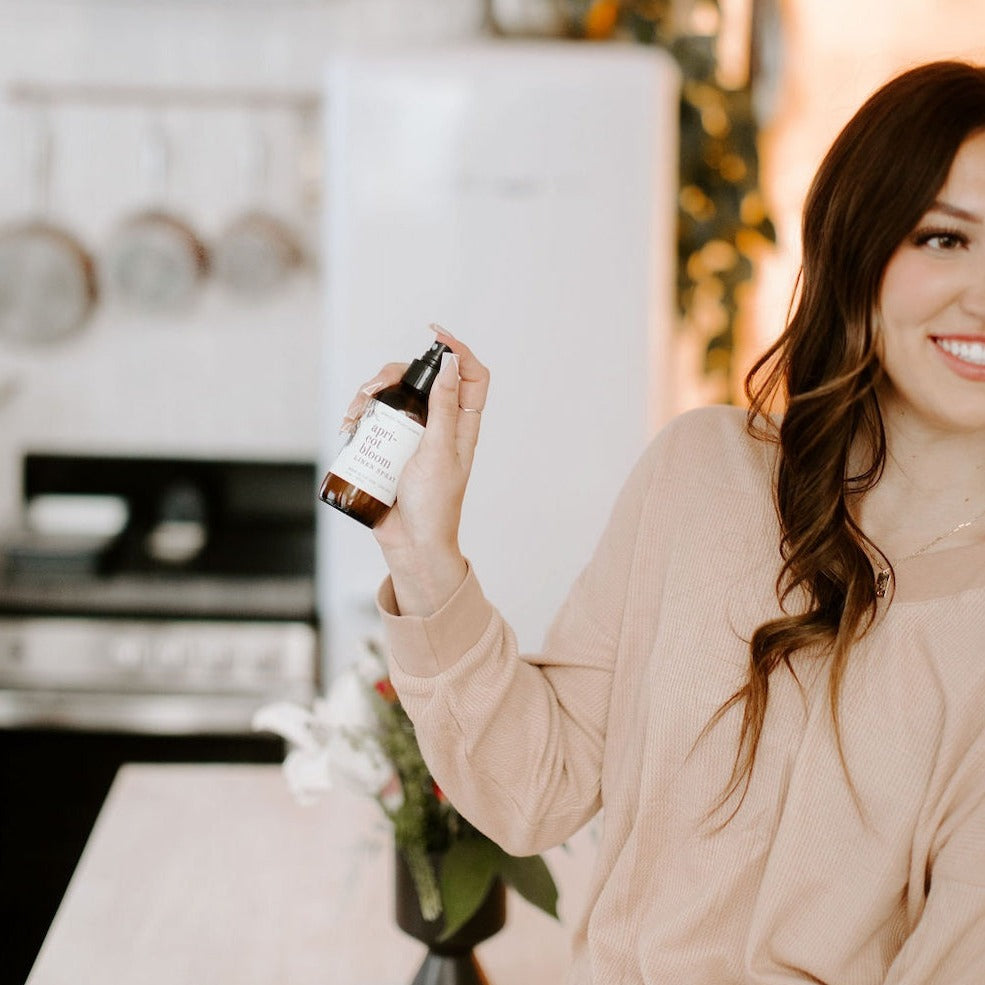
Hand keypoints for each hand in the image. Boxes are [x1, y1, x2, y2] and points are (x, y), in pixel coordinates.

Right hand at [346, 328, 489, 615]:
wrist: (411, 544)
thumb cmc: (434, 505)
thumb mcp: (441, 452)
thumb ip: (445, 408)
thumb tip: (452, 364)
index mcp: (461, 424)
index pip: (471, 376)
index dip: (459, 350)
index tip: (434, 335)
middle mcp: (438, 425)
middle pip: (421, 379)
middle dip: (394, 373)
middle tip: (373, 388)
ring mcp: (412, 436)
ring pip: (393, 397)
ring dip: (369, 396)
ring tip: (355, 412)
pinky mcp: (389, 448)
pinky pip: (375, 421)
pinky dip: (359, 417)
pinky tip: (348, 426)